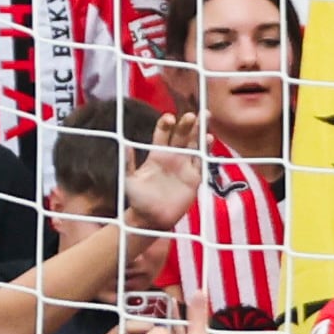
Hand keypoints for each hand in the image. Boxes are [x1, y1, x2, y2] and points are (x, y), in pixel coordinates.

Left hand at [120, 111, 202, 235]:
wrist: (151, 219)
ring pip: (194, 145)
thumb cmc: (137, 199)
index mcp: (156, 156)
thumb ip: (128, 163)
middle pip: (181, 136)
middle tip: (192, 115)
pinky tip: (209, 139)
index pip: (162, 135)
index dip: (165, 126)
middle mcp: (172, 158)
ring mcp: (184, 167)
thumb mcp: (128, 180)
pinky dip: (206, 151)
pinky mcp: (194, 178)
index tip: (169, 117)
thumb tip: (124, 145)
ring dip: (199, 132)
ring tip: (205, 118)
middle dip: (186, 125)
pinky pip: (202, 162)